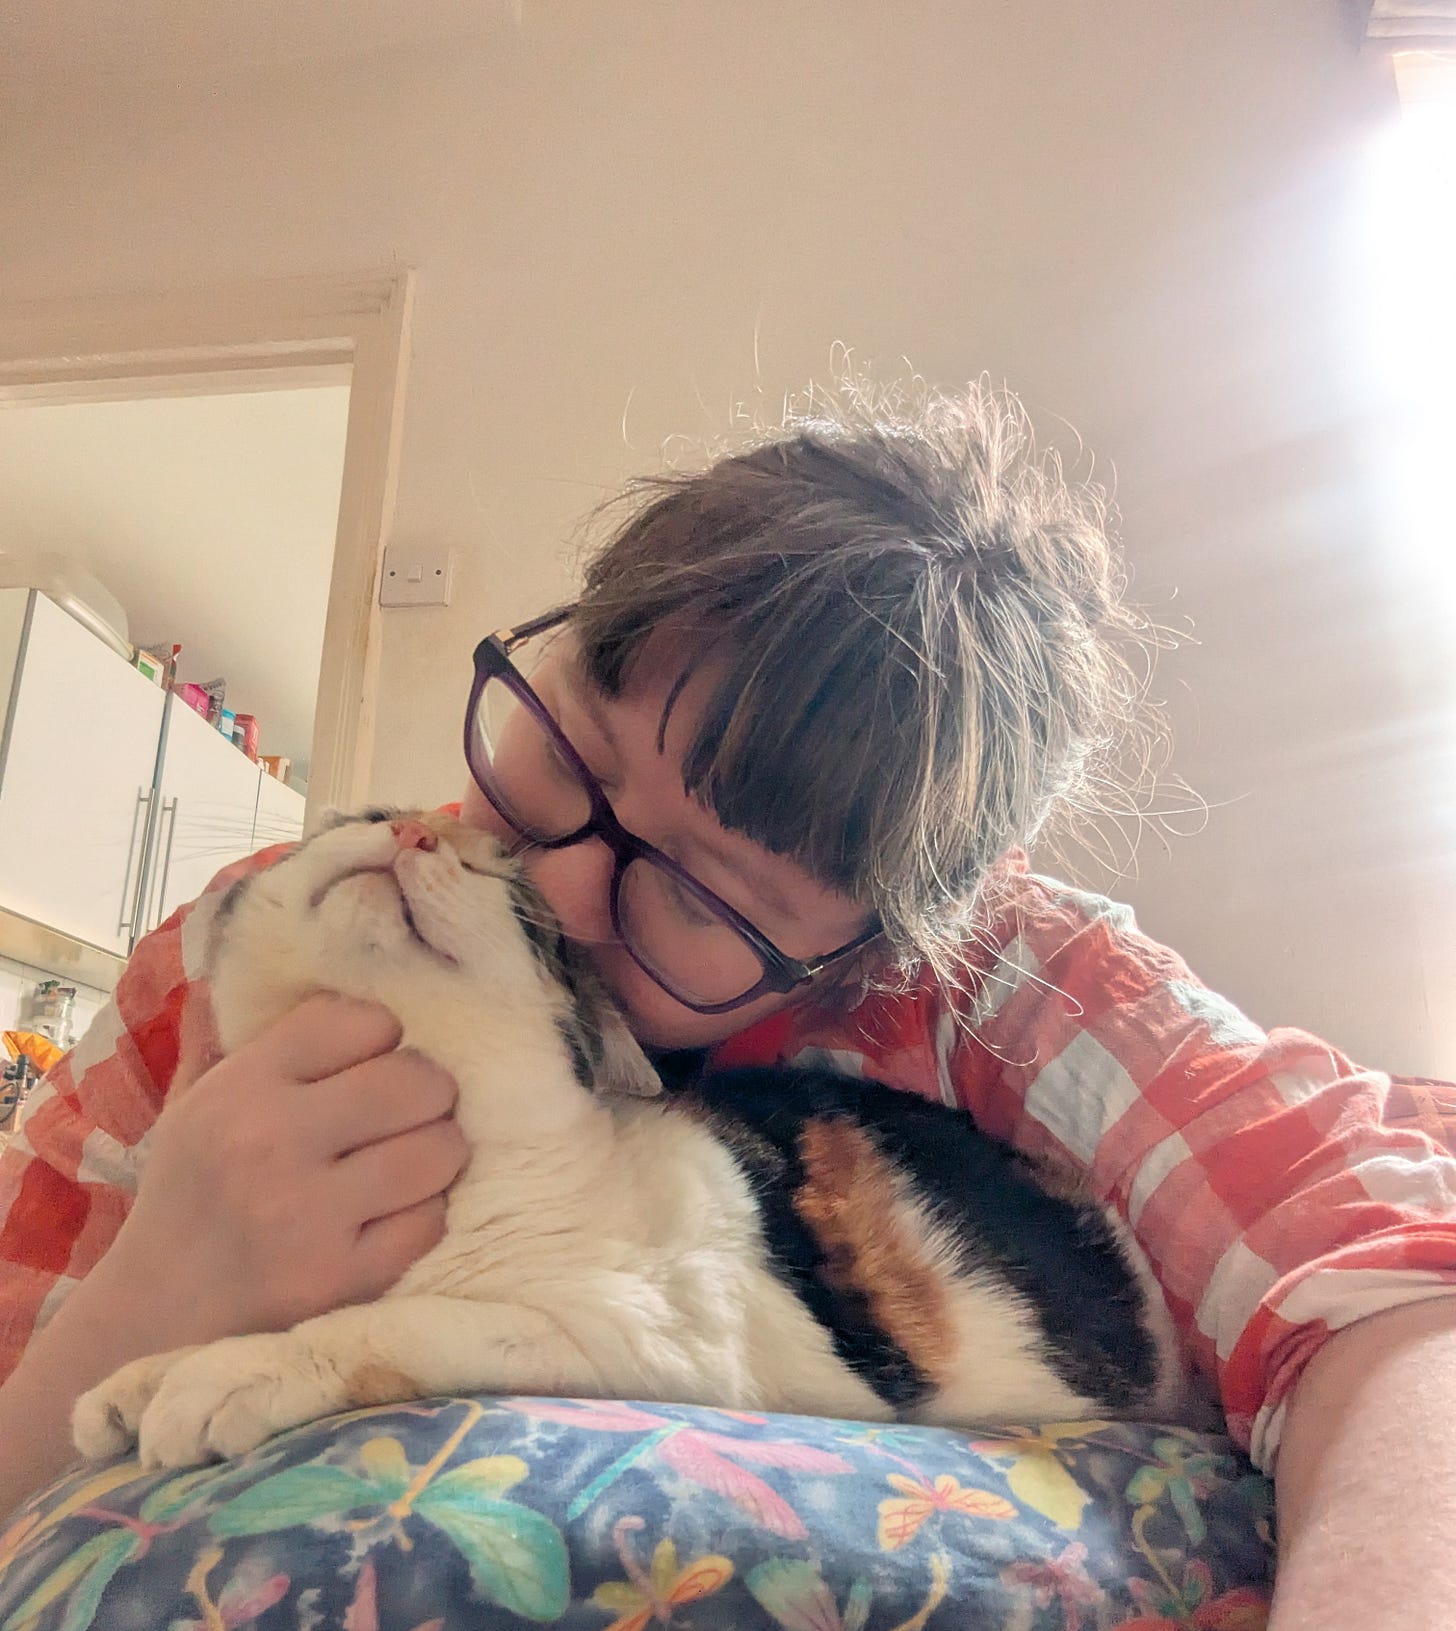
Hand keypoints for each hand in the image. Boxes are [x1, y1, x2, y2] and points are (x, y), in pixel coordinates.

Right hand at [93, 993, 466, 1349]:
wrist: (153, 1319)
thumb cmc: (188, 1196)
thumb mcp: (191, 1105)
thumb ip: (225, 1035)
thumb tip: (238, 955)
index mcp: (240, 1087)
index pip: (359, 1020)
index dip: (382, 1035)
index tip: (373, 1059)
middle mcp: (272, 1143)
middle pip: (415, 1081)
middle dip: (428, 1092)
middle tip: (413, 1110)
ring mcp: (309, 1216)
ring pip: (439, 1149)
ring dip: (439, 1152)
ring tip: (411, 1160)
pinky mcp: (342, 1279)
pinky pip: (432, 1219)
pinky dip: (424, 1214)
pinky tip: (393, 1215)